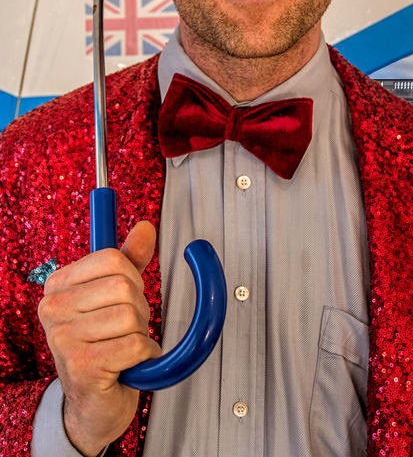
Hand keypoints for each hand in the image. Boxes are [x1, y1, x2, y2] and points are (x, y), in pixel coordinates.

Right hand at [37, 221, 162, 456]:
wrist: (95, 402)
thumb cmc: (106, 343)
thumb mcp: (117, 295)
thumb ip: (130, 260)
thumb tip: (145, 226)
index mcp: (57, 286)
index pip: (112, 258)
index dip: (132, 278)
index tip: (122, 300)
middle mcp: (51, 309)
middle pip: (125, 287)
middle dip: (139, 310)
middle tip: (124, 331)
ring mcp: (62, 338)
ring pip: (132, 317)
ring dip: (141, 335)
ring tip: (122, 349)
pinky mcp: (81, 365)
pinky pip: (136, 345)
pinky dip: (144, 355)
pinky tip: (127, 366)